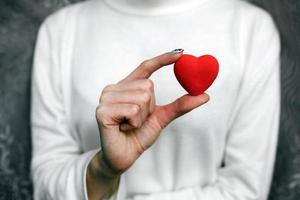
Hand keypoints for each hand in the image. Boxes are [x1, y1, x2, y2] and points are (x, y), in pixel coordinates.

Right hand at [96, 51, 208, 173]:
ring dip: (141, 117)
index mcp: (128, 86)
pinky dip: (134, 123)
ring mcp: (106, 98)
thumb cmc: (139, 135)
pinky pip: (132, 110)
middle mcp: (115, 88)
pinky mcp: (102, 110)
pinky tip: (123, 128)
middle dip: (149, 108)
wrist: (124, 156)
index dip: (162, 59)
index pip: (145, 67)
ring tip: (129, 124)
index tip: (181, 53)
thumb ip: (180, 105)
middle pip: (148, 86)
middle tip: (137, 120)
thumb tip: (205, 95)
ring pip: (141, 98)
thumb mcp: (162, 117)